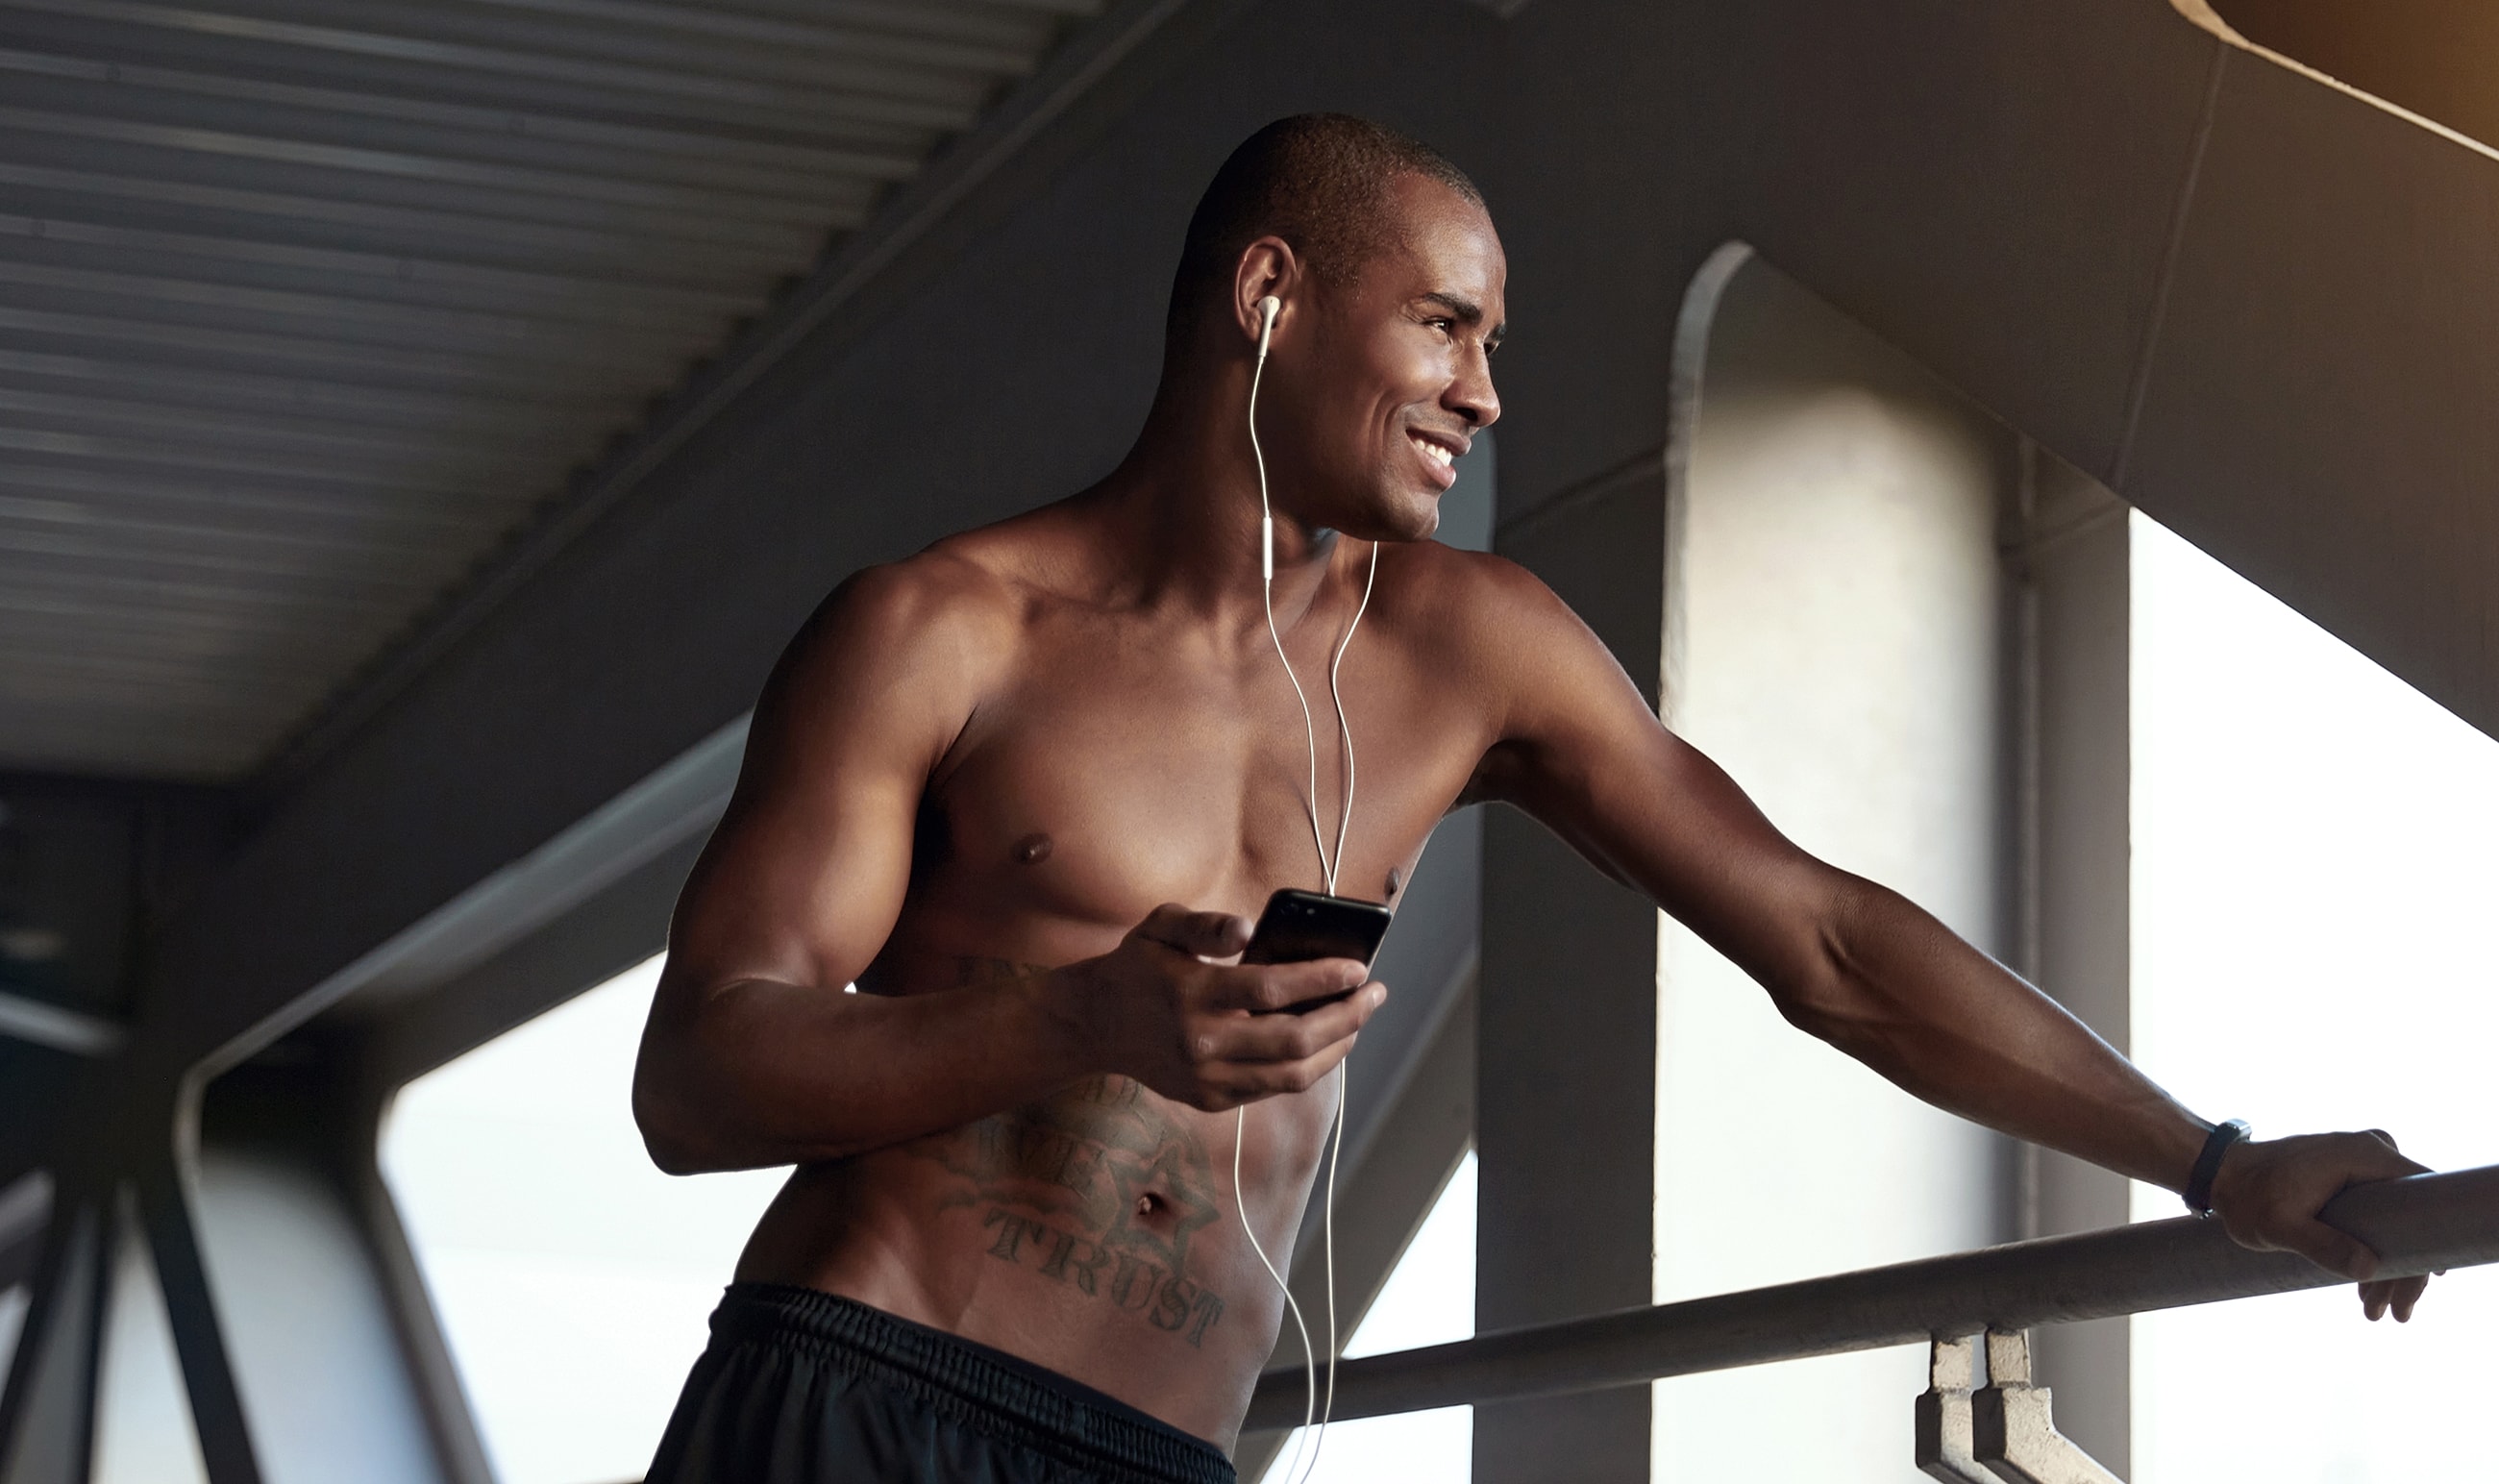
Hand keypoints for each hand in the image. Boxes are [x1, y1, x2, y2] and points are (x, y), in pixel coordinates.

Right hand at [1060, 904, 1386, 1111]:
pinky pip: (1272, 1089)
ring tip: (1359, 1020)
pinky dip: (1306, 1068)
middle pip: (1294, 1040)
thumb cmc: (1138, 965)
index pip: (1272, 990)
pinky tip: (1326, 1043)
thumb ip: (1205, 924)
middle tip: (1375, 994)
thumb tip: (1250, 928)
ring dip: (1336, 1048)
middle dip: (1346, 1016)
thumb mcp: (1161, 926)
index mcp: (1192, 993)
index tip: (1359, 969)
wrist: (1094, 1023)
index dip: (1322, 979)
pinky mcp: (1209, 1099)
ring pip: (1291, 1075)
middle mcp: (1200, 1042)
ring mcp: (1205, 1078)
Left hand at [2206, 1129, 2432, 1320]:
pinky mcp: (2351, 1176)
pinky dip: (2373, 1249)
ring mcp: (2363, 1162)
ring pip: (2395, 1222)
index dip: (2429, 1247)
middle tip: (2395, 1313)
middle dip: (2404, 1269)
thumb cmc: (2246, 1196)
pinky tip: (2365, 1289)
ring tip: (2374, 1310)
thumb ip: (2322, 1244)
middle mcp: (2373, 1152)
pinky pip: (2378, 1216)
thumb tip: (2369, 1268)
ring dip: (2389, 1267)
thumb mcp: (2279, 1226)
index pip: (2423, 1201)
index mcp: (2364, 1155)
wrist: (2219, 1174)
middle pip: (2412, 1217)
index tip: (2419, 1285)